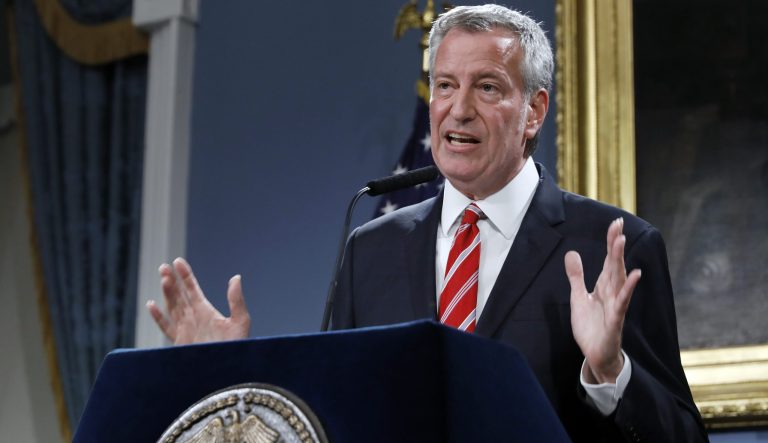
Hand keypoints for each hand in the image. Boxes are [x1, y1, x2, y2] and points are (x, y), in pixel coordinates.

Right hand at [147, 257, 250, 344]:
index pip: (192, 289)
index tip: (178, 261)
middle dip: (172, 280)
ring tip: (163, 278)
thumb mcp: (240, 321)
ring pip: (171, 306)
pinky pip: (166, 327)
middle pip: (179, 295)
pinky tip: (151, 304)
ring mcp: (185, 329)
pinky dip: (158, 317)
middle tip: (164, 266)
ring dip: (167, 293)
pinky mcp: (179, 342)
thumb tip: (236, 277)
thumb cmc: (237, 347)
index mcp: (206, 311)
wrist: (227, 371)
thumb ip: (236, 300)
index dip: (185, 275)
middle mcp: (193, 318)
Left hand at [565, 218, 641, 383]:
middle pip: (615, 264)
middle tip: (618, 224)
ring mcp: (615, 305)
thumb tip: (571, 253)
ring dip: (620, 260)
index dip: (611, 242)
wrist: (596, 354)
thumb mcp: (578, 298)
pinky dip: (628, 288)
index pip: (608, 260)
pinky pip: (622, 302)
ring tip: (621, 241)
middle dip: (616, 244)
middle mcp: (612, 292)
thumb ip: (576, 276)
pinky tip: (635, 275)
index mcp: (603, 286)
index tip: (615, 223)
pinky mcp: (615, 319)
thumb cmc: (591, 327)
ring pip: (619, 279)